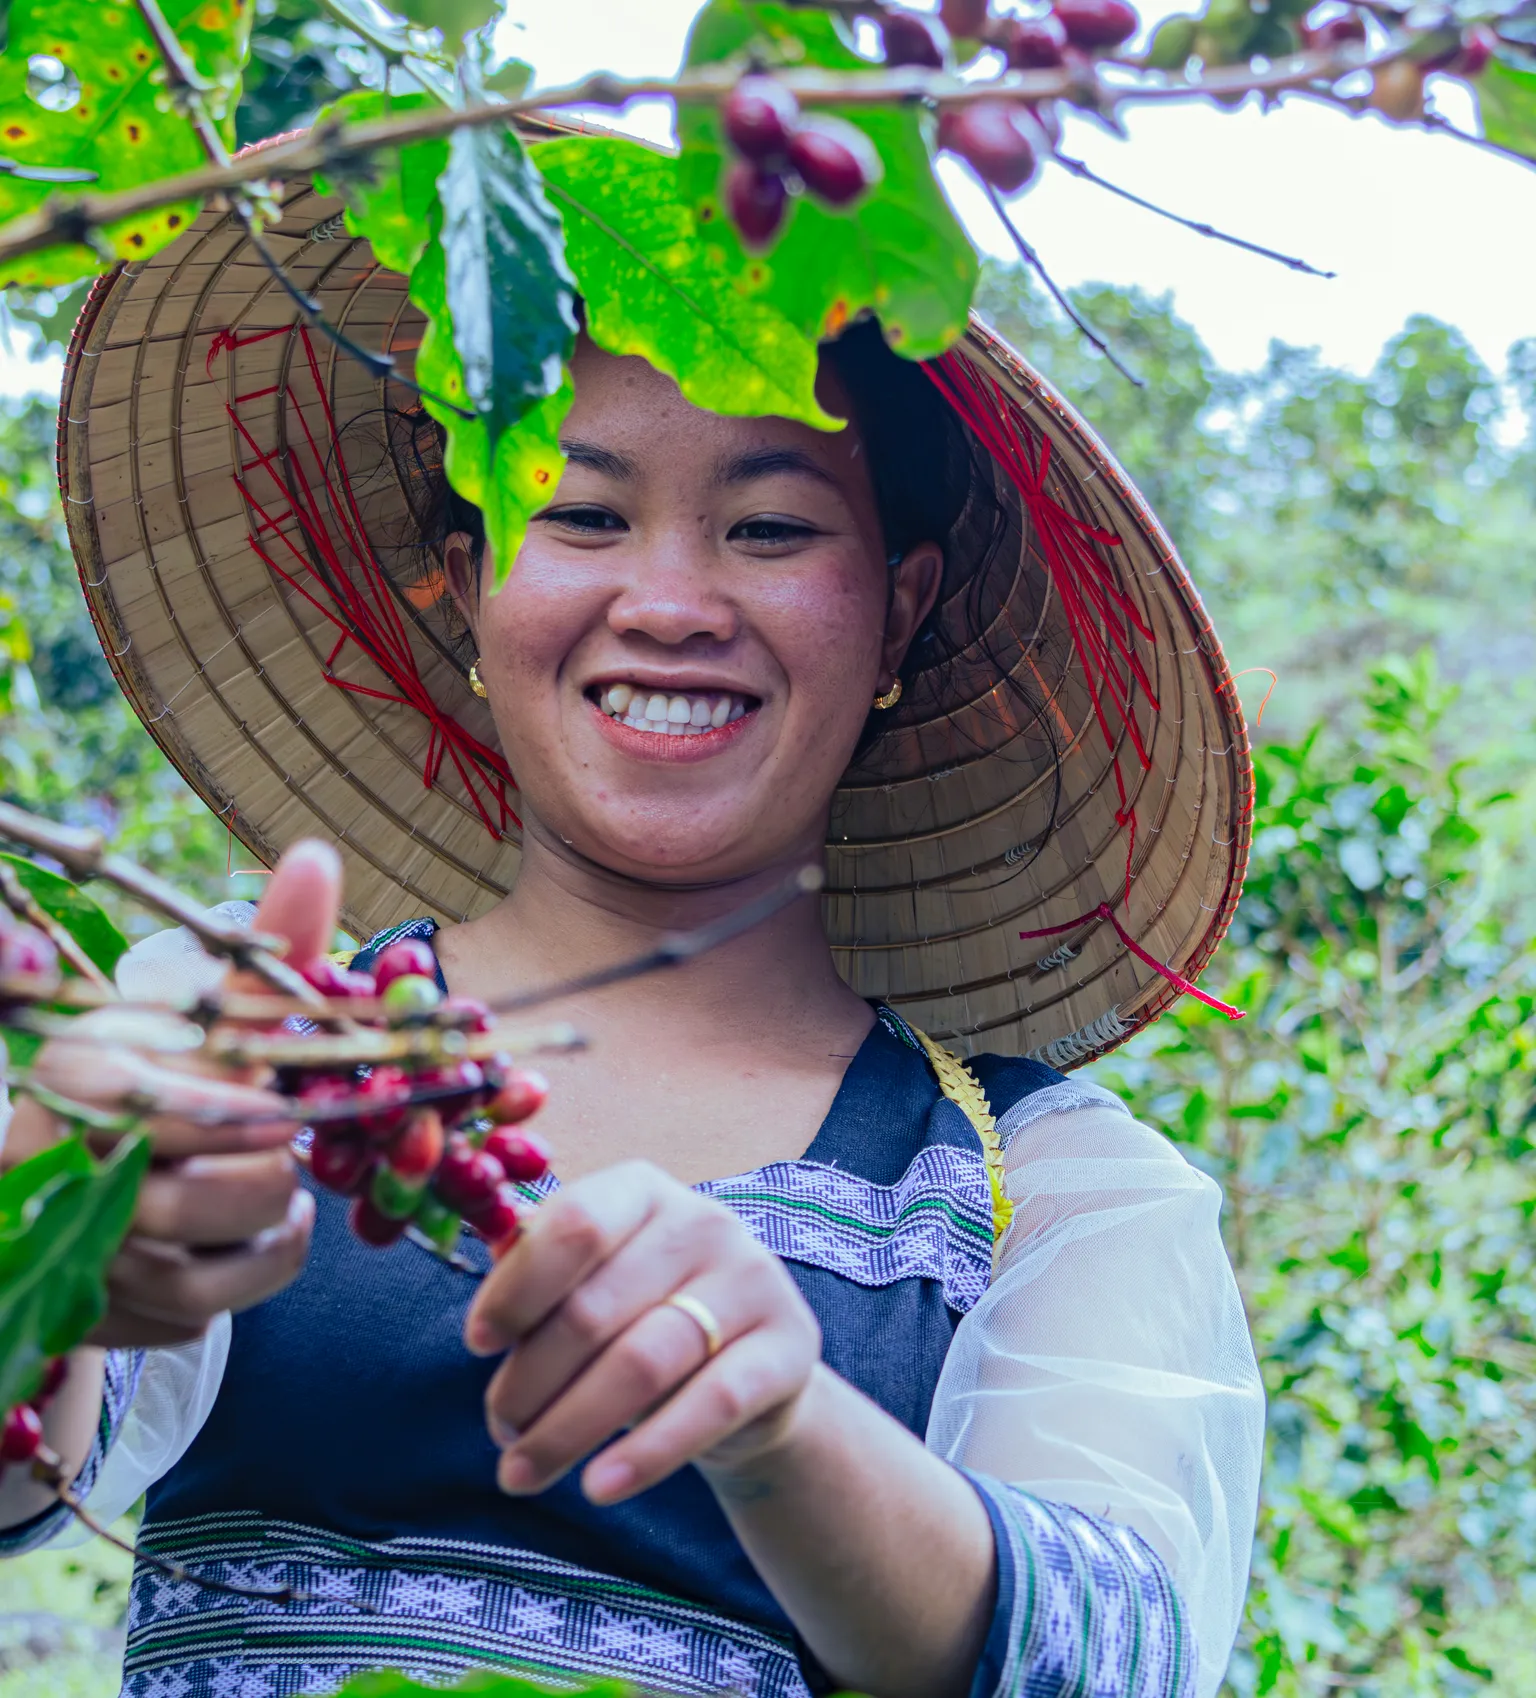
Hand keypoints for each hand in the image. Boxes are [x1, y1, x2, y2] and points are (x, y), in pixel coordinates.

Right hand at [2, 841, 342, 1347]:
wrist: (95, 1161)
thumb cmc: (173, 1068)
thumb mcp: (218, 1005)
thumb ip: (275, 941)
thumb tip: (319, 855)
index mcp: (84, 1073)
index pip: (191, 1111)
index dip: (257, 1121)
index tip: (283, 1114)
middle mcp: (53, 1163)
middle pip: (207, 1201)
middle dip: (268, 1186)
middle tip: (279, 1157)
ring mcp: (62, 1249)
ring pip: (201, 1280)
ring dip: (262, 1243)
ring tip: (276, 1202)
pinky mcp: (85, 1315)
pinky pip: (192, 1322)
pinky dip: (239, 1286)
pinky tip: (247, 1242)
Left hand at [465, 1160, 821, 1504]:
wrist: (749, 1377)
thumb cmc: (642, 1320)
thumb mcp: (593, 1284)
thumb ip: (538, 1274)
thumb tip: (486, 1293)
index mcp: (643, 1191)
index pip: (575, 1224)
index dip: (516, 1288)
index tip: (477, 1345)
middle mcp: (705, 1222)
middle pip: (596, 1308)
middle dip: (530, 1381)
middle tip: (500, 1433)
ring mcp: (754, 1280)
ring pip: (642, 1363)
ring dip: (569, 1429)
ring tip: (522, 1474)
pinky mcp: (788, 1348)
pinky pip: (709, 1406)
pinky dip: (645, 1455)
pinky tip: (597, 1489)